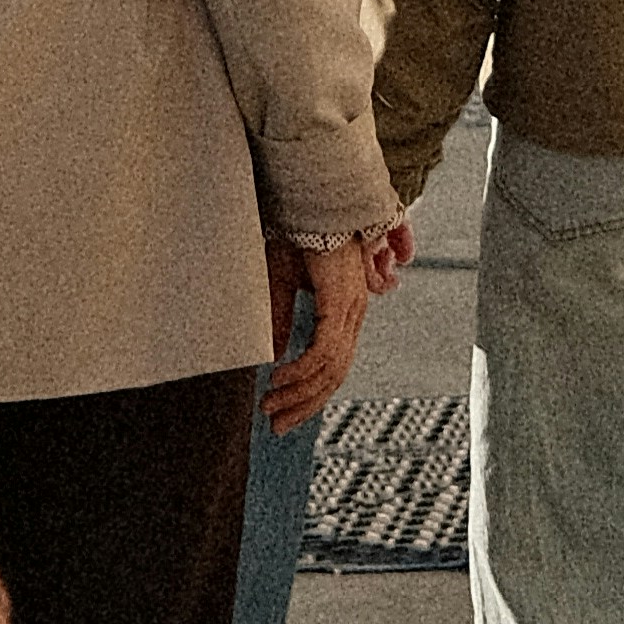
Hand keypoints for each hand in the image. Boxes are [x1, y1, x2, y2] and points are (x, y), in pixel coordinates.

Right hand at [258, 222, 388, 436]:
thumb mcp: (281, 283)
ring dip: (299, 393)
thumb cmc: (296, 232)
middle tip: (277, 426)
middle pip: (335, 375)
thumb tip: (276, 356)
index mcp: (343, 309)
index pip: (333, 365)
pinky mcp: (340, 302)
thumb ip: (281, 318)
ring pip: (331, 369)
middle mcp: (353, 313)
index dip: (310, 393)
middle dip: (304, 405)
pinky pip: (324, 350)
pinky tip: (278, 379)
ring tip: (271, 407)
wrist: (308, 197)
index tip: (284, 414)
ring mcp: (350, 308)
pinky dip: (301, 370)